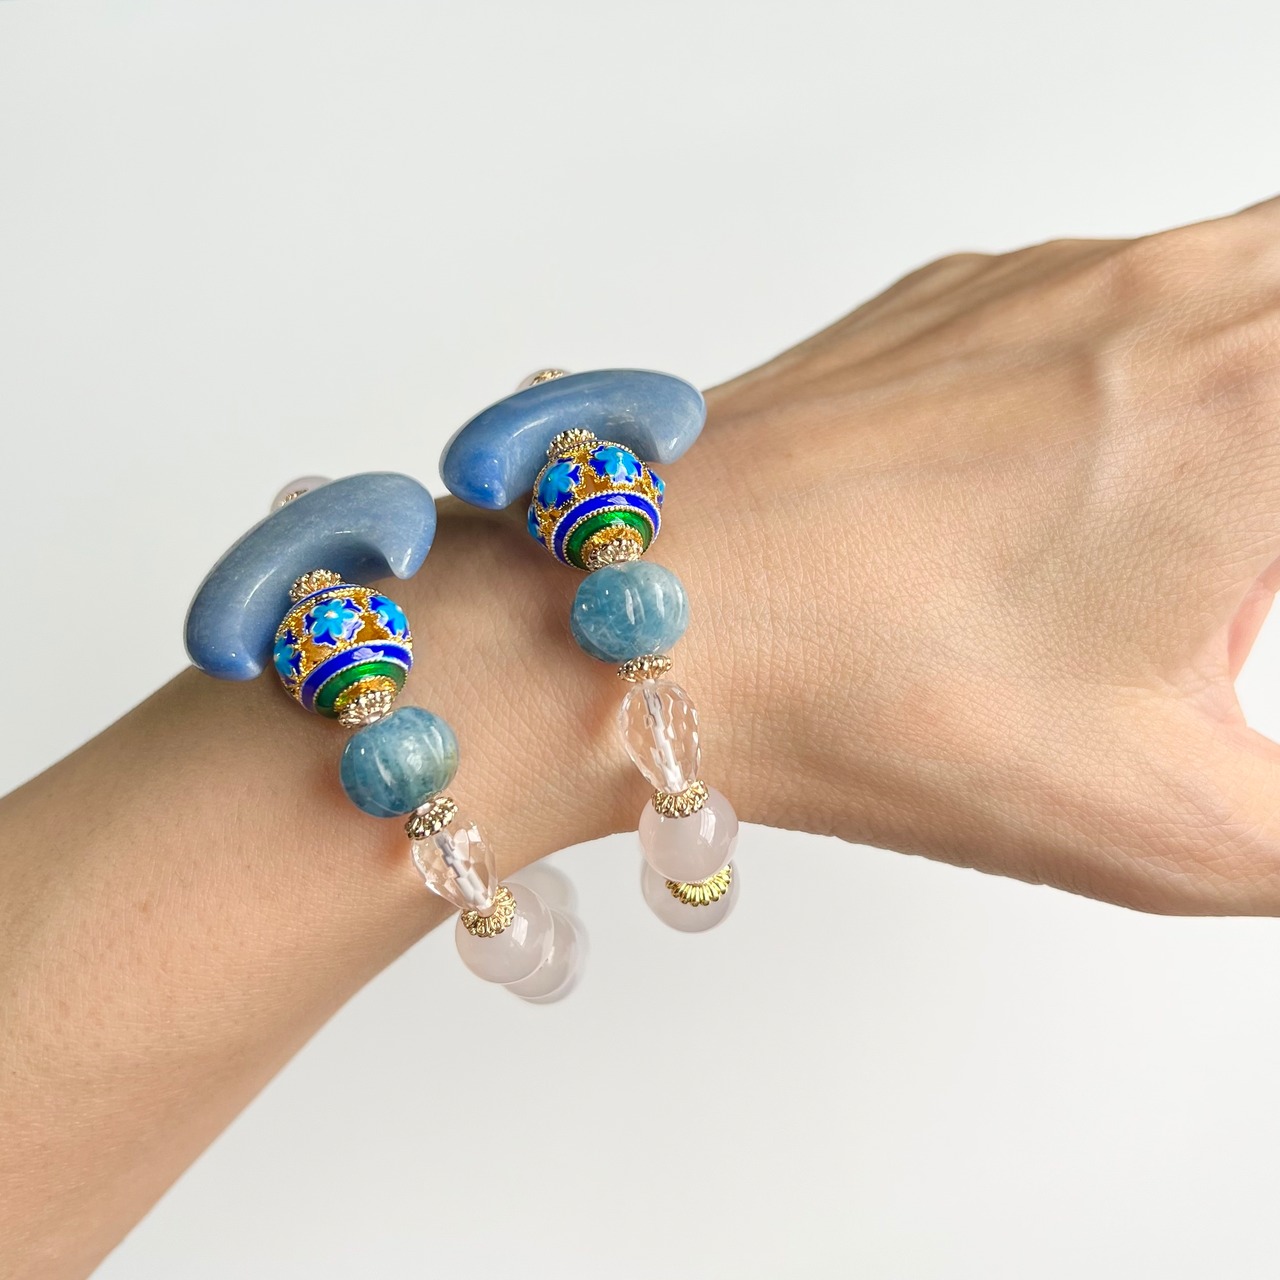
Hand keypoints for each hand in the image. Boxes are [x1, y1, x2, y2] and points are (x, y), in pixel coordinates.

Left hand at [676, 196, 1279, 912]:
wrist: (660, 617)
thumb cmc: (870, 696)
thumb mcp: (1170, 821)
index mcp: (1254, 402)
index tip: (1245, 594)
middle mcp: (1158, 294)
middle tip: (1237, 545)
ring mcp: (1043, 279)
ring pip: (1231, 279)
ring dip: (1243, 392)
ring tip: (1169, 537)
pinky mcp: (954, 297)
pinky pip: (1112, 294)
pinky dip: (1146, 371)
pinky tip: (1063, 495)